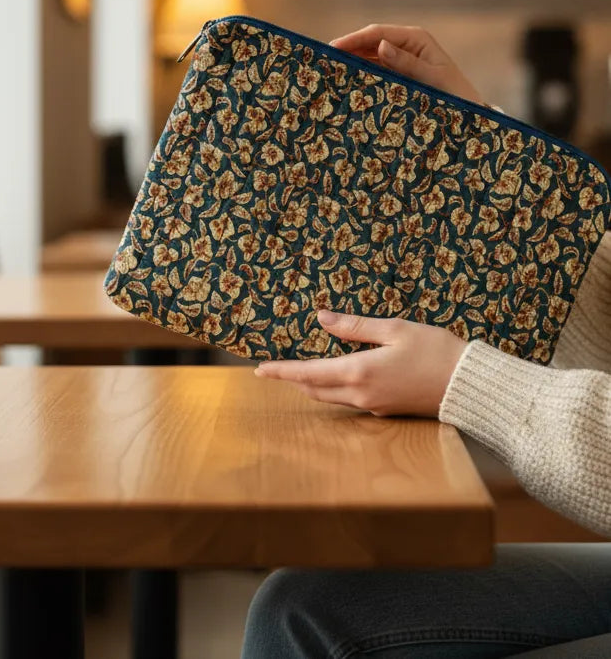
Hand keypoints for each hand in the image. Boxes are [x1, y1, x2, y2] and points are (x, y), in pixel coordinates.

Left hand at [255, 310, 465, 417]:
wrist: (468, 385)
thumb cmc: (435, 351)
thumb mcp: (394, 329)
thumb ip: (355, 326)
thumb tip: (321, 318)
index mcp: (359, 372)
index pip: (308, 374)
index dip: (282, 372)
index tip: (260, 370)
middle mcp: (361, 395)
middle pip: (315, 390)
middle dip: (292, 380)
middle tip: (274, 370)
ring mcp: (374, 406)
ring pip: (331, 398)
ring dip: (311, 386)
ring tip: (298, 373)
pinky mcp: (387, 410)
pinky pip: (350, 401)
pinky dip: (333, 389)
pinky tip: (336, 377)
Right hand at [331, 24, 483, 105]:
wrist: (469, 112)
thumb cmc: (455, 92)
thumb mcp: (432, 77)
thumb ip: (407, 62)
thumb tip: (381, 45)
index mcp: (415, 38)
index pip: (378, 33)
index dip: (354, 39)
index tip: (333, 47)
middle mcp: (406, 46)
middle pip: (370, 43)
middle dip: (348, 49)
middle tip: (323, 58)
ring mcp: (401, 60)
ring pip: (370, 57)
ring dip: (352, 62)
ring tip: (329, 70)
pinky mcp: (398, 75)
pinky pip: (376, 71)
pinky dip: (361, 74)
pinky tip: (346, 80)